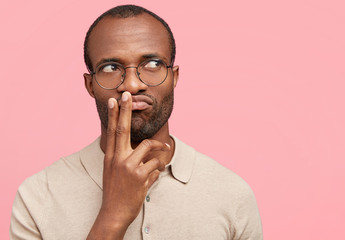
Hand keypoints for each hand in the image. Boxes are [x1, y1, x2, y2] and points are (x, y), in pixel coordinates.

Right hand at [87, 92, 169, 239]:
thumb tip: (138, 147)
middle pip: (122, 129)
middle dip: (125, 110)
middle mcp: (117, 159)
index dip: (114, 114)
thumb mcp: (113, 172)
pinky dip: (158, 171)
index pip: (112, 131)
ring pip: (148, 146)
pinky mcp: (140, 176)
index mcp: (110, 157)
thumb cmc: (116, 191)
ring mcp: (128, 167)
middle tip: (128, 95)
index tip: (114, 99)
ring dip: (159, 148)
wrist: (114, 213)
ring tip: (164, 150)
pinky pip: (156, 165)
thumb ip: (123, 157)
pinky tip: (152, 179)